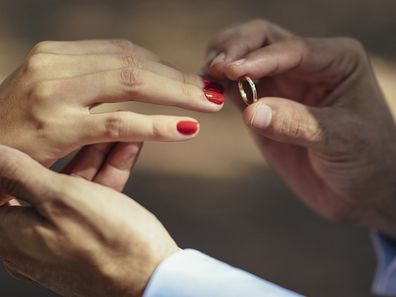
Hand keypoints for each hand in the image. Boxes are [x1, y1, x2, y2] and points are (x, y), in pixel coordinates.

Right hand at [0, 39, 224, 165]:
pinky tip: (185, 129)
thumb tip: (139, 81)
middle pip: (134, 63)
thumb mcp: (49, 93)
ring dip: (177, 94)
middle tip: (213, 90)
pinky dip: (156, 125)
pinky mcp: (56, 128)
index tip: (190, 79)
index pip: (123, 51)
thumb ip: (88, 83)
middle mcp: (55, 66)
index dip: (163, 65)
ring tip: (209, 104)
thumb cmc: (16, 129)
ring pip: (131, 85)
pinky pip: (117, 124)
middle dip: (179, 78)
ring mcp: (55, 95)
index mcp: (57, 55)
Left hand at [0, 145, 177, 296]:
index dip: (17, 154)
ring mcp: (63, 239)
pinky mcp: (89, 238)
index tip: (34, 132)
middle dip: (70, 148)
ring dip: (96, 157)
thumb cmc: (109, 242)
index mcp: (13, 235)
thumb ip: (21, 175)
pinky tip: (124, 150)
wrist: (154, 279)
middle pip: (44, 182)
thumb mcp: (63, 199)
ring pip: (74, 188)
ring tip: (116, 131)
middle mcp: (32, 241)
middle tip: (86, 123)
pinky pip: (93, 199)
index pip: (3, 185)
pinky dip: (107, 175)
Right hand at [206, 20, 395, 236]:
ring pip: (244, 59)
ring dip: (222, 63)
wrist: (360, 192)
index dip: (260, 58)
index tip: (233, 70)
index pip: (292, 49)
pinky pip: (236, 89)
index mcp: (337, 60)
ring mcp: (283, 85)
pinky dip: (219, 87)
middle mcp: (306, 66)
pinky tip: (208, 93)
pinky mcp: (263, 107)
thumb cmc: (367, 161)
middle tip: (216, 66)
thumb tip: (252, 112)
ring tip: (206, 77)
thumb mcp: (341, 140)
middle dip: (236, 48)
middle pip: (262, 40)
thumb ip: (296, 124)